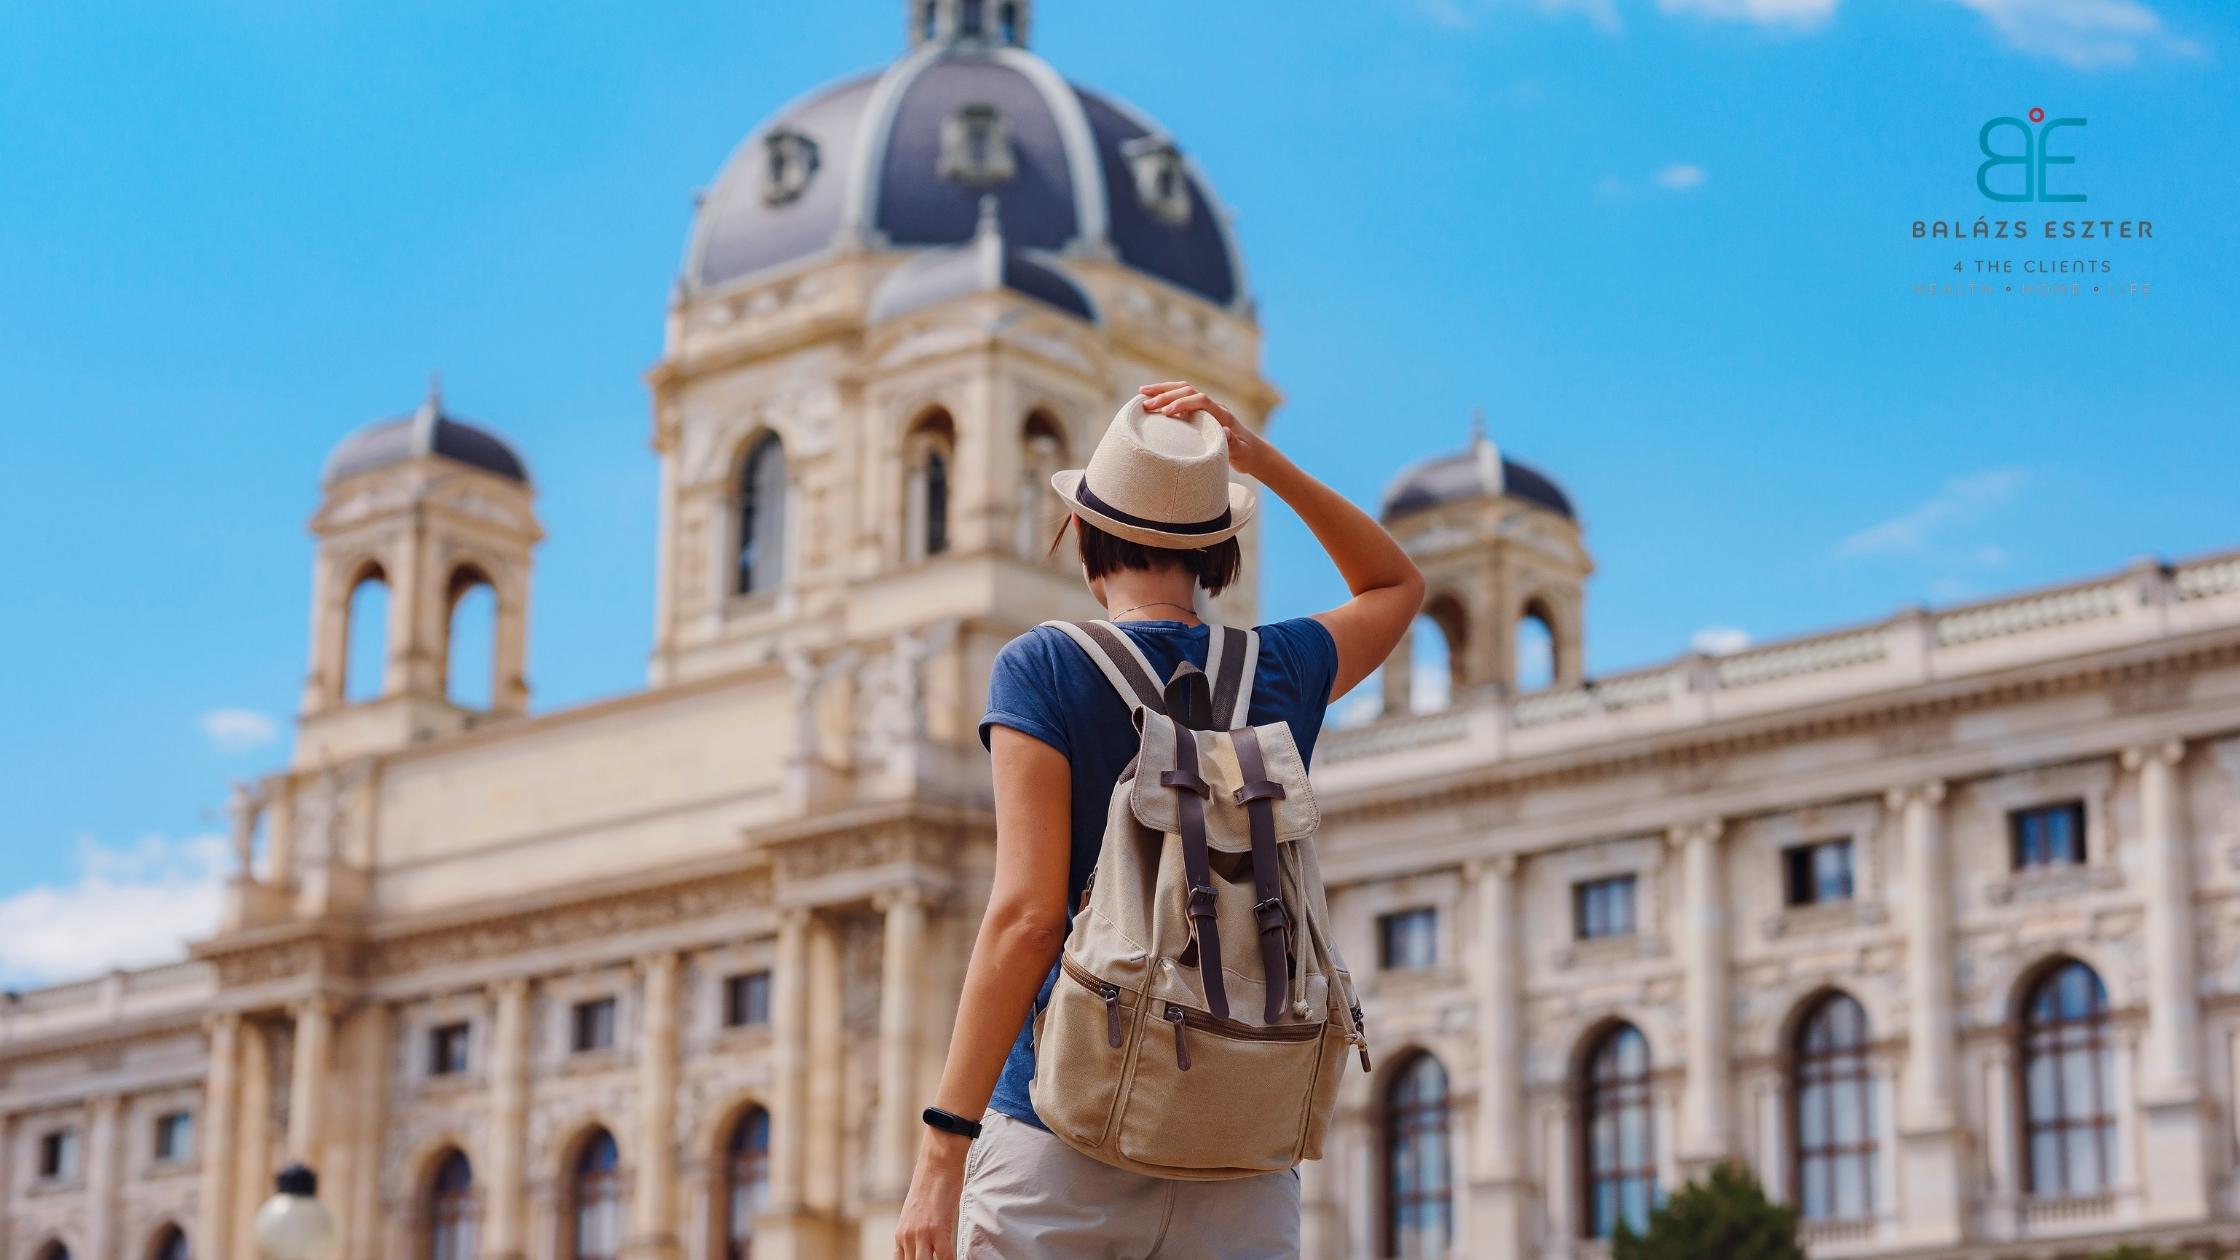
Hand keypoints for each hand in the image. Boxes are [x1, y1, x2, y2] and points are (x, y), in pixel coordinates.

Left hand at [894, 1129, 970, 1259]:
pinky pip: (945, 1257)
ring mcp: (921, 1234)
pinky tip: (958, 1259)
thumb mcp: (915, 1212)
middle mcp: (907, 1236)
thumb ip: (916, 1230)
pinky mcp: (938, 1229)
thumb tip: (924, 1243)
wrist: (937, 1164)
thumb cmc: (930, 1184)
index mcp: (900, 1234)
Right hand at [1138, 381, 1284, 481]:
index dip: (1183, 403)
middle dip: (1166, 395)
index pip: (1200, 400)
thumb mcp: (1241, 452)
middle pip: (1188, 391)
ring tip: (1142, 393)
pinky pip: (1181, 398)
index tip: (1167, 412)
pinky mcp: (1199, 412)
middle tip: (1147, 405)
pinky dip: (1166, 396)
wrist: (1251, 450)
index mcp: (1221, 414)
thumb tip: (1225, 431)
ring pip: (1183, 390)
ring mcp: (1205, 407)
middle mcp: (1213, 406)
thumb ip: (1234, 443)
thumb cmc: (1245, 453)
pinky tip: (1150, 400)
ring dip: (1163, 390)